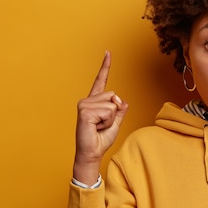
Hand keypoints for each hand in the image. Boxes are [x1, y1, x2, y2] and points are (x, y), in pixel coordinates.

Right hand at [73, 51, 127, 184]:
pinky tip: (95, 127)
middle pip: (114, 95)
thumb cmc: (101, 140)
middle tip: (102, 124)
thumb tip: (122, 101)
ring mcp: (84, 105)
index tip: (108, 52)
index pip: (101, 80)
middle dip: (114, 112)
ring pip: (112, 103)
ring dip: (110, 118)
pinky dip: (107, 121)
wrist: (92, 154)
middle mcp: (88, 100)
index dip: (105, 66)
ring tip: (98, 127)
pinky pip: (108, 111)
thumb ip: (120, 111)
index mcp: (95, 101)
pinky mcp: (84, 111)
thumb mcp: (115, 124)